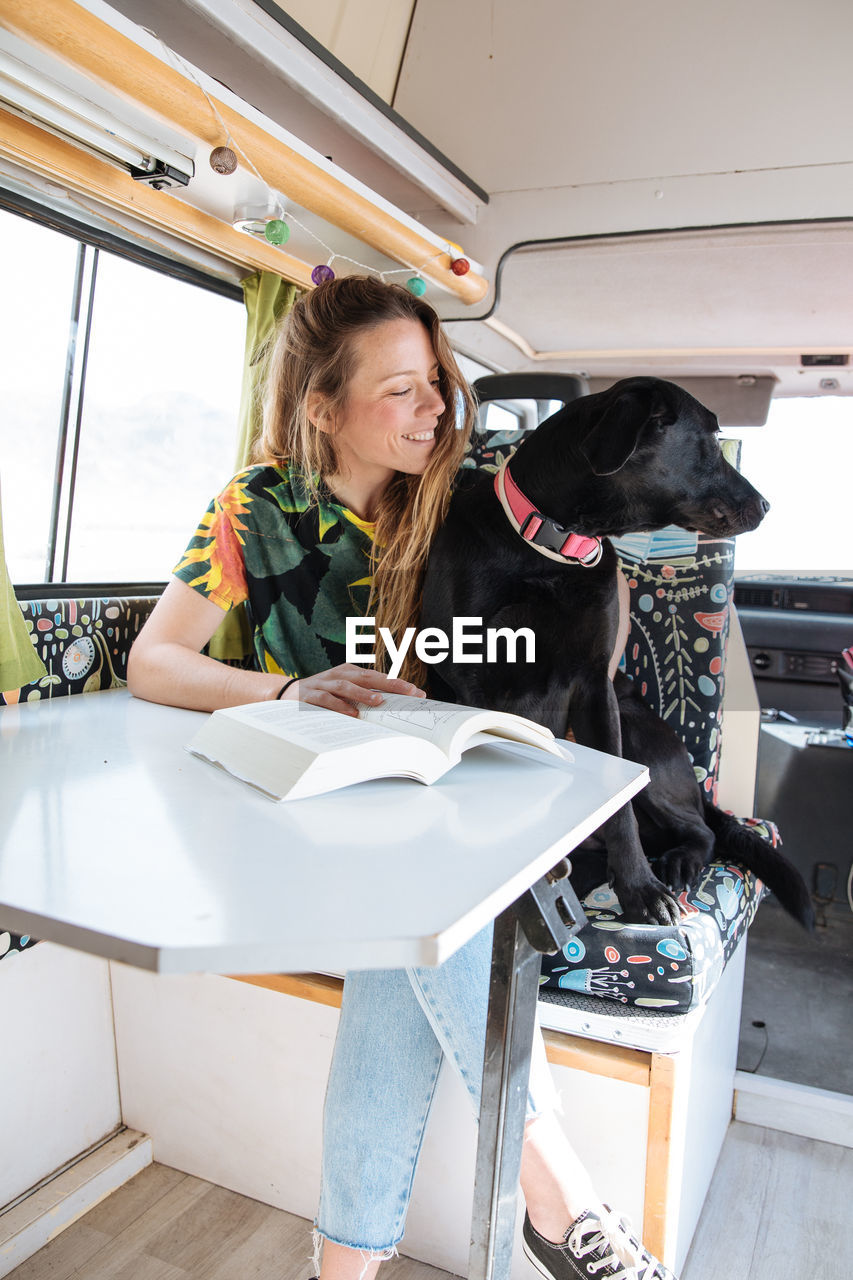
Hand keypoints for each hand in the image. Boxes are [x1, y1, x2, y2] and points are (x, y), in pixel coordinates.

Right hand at [282, 664, 425, 717]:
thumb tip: (392, 711)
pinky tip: (351, 713)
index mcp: (350, 673)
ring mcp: (324, 684)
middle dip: (389, 684)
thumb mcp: (343, 693)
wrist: (286, 694)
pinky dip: (339, 706)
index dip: (398, 684)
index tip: (417, 693)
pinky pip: (326, 700)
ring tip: (378, 701)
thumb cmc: (323, 695)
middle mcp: (339, 675)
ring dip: (363, 693)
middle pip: (367, 677)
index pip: (378, 677)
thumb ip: (364, 698)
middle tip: (407, 693)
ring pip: (346, 686)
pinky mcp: (310, 696)